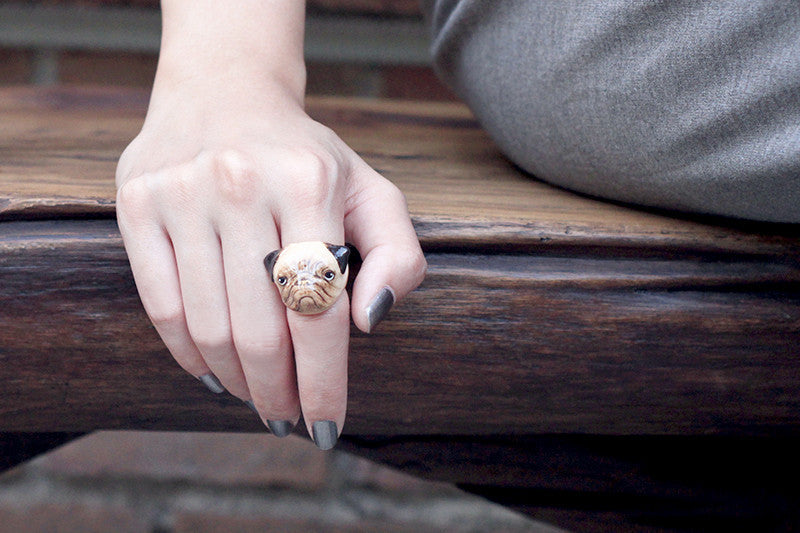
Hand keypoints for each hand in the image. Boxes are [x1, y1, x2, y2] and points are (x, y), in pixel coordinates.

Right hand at [114, 2, 424, 448]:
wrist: (226, 94)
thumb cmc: (308, 158)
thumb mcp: (373, 192)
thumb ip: (397, 256)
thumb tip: (369, 320)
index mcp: (309, 182)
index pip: (320, 310)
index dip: (324, 381)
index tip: (327, 425)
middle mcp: (240, 185)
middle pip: (261, 330)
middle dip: (279, 393)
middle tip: (289, 419)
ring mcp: (181, 194)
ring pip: (209, 327)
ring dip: (238, 382)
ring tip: (258, 399)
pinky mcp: (138, 204)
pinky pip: (162, 306)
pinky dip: (189, 355)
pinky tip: (215, 374)